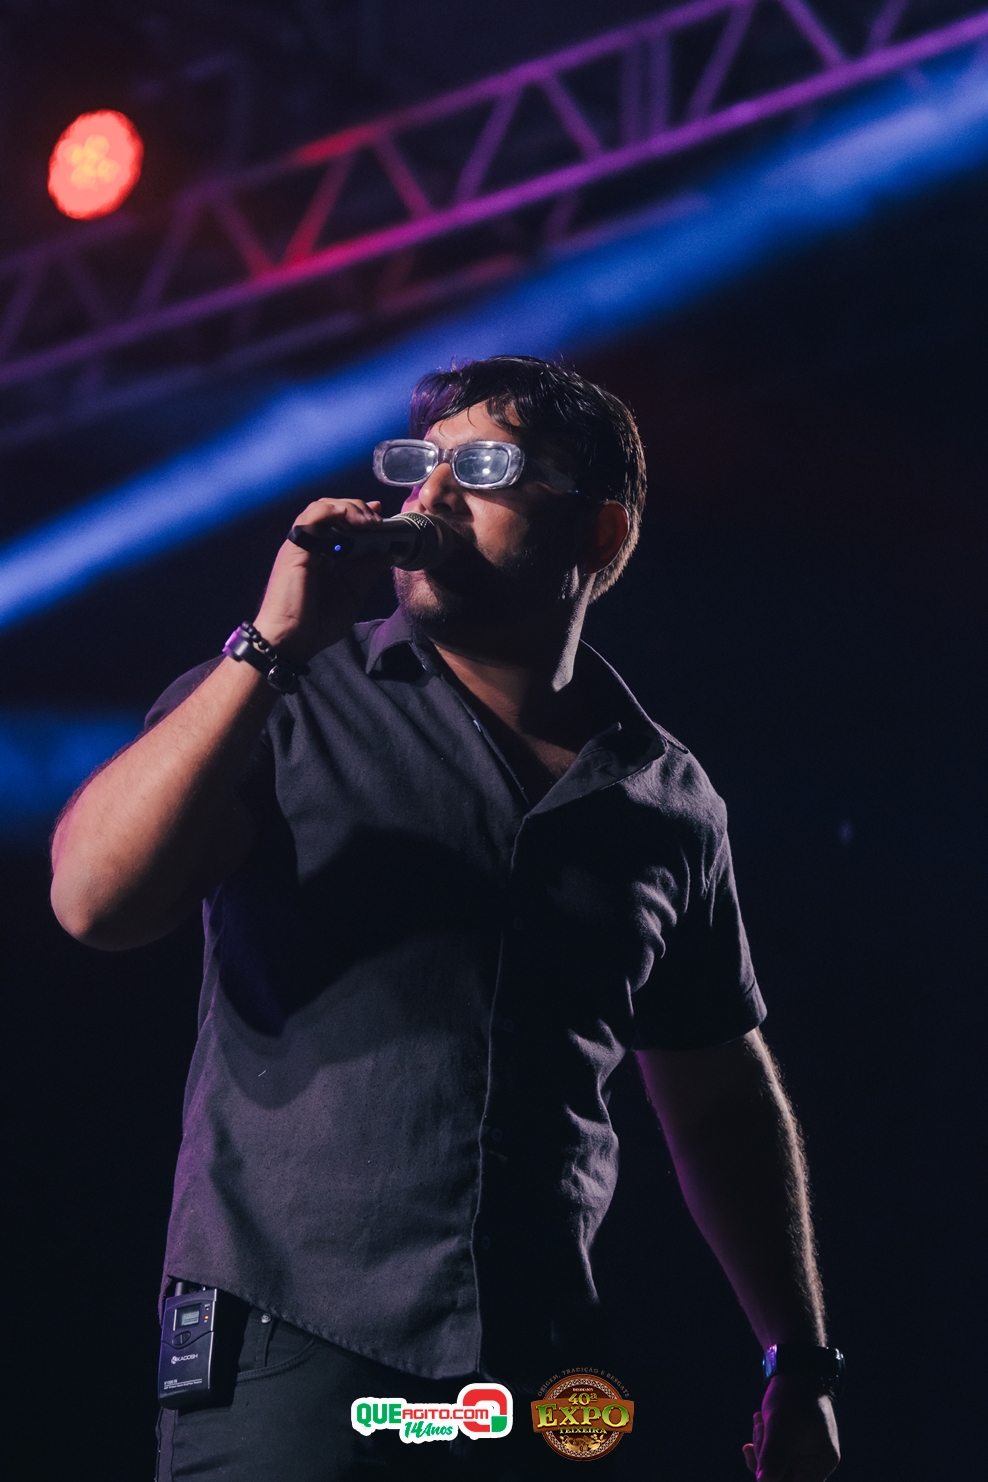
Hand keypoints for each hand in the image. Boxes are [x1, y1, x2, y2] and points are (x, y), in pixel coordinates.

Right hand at [253, 497, 390, 661]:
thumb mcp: (351, 594)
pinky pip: (311, 519)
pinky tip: (350, 517)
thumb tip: (387, 552)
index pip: (339, 524)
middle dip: (358, 509)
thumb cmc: (315, 624)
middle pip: (332, 511)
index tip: (380, 515)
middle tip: (378, 521)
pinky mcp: (295, 549)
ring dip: (349, 508)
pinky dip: (331, 511)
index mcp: (321, 555)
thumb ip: (367, 572)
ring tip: (369, 521)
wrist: (290, 642)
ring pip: (322, 509)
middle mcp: (309, 546)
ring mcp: (300, 545)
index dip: (359, 515)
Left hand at [742, 1375, 839, 1480]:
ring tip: (760, 1418)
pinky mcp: (791, 1446)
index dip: (775, 1480)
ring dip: (761, 1445)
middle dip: (765, 1456)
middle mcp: (814, 1462)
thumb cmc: (792, 1395)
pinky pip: (772, 1455)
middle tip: (760, 1426)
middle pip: (782, 1477)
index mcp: (821, 1461)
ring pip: (773, 1466)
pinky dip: (762, 1442)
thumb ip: (772, 1456)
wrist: (795, 1368)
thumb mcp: (780, 1425)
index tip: (761, 1471)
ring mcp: (803, 1454)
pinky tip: (758, 1422)